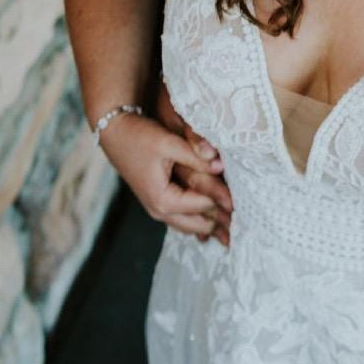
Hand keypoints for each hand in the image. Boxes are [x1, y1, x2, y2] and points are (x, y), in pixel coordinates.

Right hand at [155, 78, 232, 244]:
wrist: (115, 134)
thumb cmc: (140, 137)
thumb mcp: (169, 144)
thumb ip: (195, 154)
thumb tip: (221, 164)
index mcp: (163, 199)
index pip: (203, 206)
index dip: (226, 204)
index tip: (248, 205)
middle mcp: (159, 210)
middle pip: (197, 225)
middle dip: (220, 226)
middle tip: (244, 227)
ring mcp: (157, 207)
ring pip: (189, 225)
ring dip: (210, 225)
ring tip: (233, 230)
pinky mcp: (158, 200)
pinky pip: (182, 217)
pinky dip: (198, 218)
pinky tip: (214, 222)